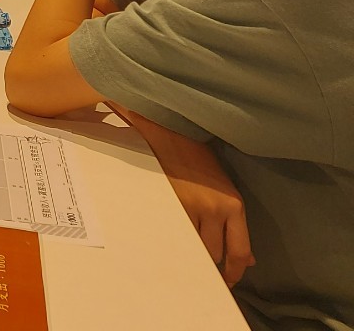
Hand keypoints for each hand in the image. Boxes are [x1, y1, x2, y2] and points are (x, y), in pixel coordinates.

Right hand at [143, 136, 253, 286]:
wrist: (171, 135)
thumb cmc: (199, 161)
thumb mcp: (226, 190)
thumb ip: (235, 224)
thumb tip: (247, 260)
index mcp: (234, 205)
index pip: (239, 251)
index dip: (234, 272)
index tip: (229, 281)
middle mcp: (214, 209)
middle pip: (215, 253)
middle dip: (210, 256)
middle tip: (203, 254)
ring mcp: (190, 207)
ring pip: (194, 245)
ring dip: (192, 246)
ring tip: (186, 235)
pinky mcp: (169, 205)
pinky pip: (175, 233)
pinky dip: (175, 235)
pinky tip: (172, 228)